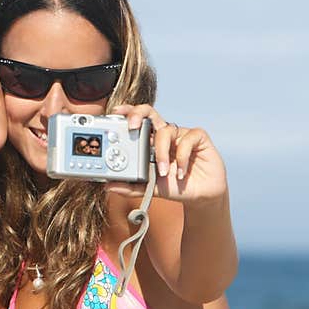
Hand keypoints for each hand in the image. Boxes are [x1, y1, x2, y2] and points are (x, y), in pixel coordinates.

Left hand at [104, 104, 227, 203]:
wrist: (199, 196)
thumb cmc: (173, 186)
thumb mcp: (149, 187)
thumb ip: (130, 187)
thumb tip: (109, 186)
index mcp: (149, 141)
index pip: (136, 121)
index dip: (127, 112)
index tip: (115, 112)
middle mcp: (163, 134)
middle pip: (149, 112)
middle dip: (137, 113)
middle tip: (131, 126)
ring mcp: (180, 134)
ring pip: (165, 131)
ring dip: (162, 152)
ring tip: (162, 171)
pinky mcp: (198, 138)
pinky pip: (188, 139)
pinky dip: (183, 157)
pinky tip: (181, 172)